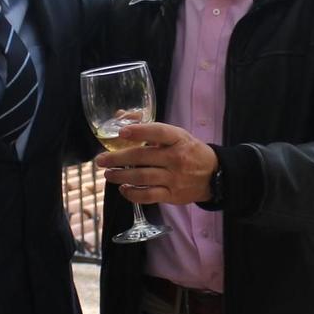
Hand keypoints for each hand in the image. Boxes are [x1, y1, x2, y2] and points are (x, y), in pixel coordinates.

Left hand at [95, 121, 217, 204]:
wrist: (213, 175)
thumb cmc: (188, 151)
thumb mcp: (176, 135)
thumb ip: (149, 127)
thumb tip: (120, 117)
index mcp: (178, 139)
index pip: (158, 132)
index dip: (139, 131)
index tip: (121, 132)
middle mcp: (176, 158)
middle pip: (142, 157)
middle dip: (117, 158)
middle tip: (100, 160)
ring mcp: (175, 178)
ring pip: (142, 177)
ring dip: (121, 176)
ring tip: (108, 174)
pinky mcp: (173, 195)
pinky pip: (148, 196)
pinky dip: (133, 194)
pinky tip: (123, 189)